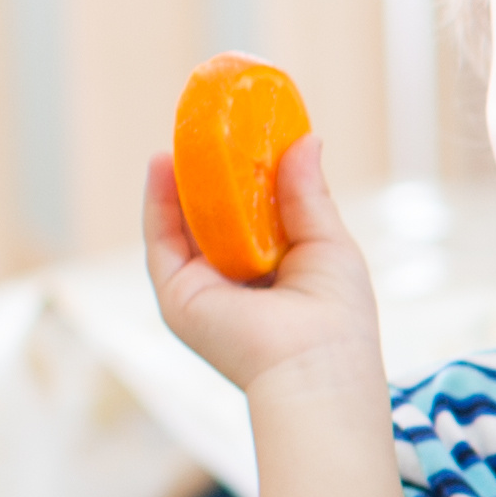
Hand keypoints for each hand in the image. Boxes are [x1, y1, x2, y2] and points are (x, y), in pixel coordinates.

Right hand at [142, 133, 388, 404]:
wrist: (314, 366)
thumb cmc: (337, 316)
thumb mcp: (328, 242)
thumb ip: (307, 194)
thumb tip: (307, 139)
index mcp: (274, 275)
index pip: (253, 221)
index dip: (245, 180)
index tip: (243, 138)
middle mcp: (235, 284)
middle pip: (211, 220)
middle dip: (206, 175)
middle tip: (208, 130)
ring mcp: (203, 290)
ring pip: (181, 226)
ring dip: (178, 180)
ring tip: (184, 134)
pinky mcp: (178, 297)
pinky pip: (160, 241)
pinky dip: (158, 202)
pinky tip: (162, 164)